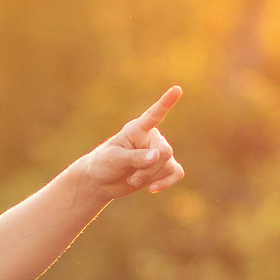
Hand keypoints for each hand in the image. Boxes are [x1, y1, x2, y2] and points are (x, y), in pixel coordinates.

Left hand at [70, 86, 184, 199]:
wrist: (101, 181)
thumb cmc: (104, 163)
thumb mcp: (114, 159)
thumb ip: (135, 157)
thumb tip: (157, 156)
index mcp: (137, 129)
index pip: (154, 115)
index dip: (166, 103)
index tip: (177, 89)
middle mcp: (151, 138)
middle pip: (164, 151)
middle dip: (149, 168)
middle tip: (131, 178)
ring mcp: (159, 153)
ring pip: (168, 165)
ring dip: (150, 177)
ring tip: (132, 180)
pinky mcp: (163, 167)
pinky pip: (176, 173)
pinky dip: (166, 183)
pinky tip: (153, 189)